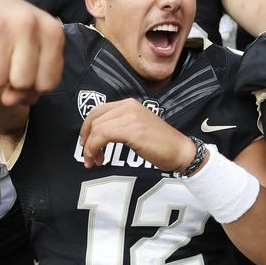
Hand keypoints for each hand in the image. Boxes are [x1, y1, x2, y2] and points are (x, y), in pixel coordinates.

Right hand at [0, 0, 63, 104]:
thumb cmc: (17, 38)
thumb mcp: (36, 59)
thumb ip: (32, 89)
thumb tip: (8, 100)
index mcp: (52, 31)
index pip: (46, 85)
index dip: (34, 86)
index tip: (28, 68)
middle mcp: (28, 22)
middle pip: (21, 83)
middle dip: (12, 80)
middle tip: (8, 59)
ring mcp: (0, 21)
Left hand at [79, 98, 196, 170]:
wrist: (180, 151)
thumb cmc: (160, 144)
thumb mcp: (137, 128)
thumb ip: (120, 125)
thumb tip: (98, 134)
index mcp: (129, 104)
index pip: (98, 110)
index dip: (86, 128)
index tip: (85, 143)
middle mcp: (129, 106)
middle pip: (94, 119)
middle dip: (86, 139)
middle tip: (88, 156)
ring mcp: (131, 117)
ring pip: (97, 128)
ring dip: (90, 148)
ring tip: (94, 161)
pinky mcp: (133, 130)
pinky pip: (103, 136)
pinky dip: (95, 149)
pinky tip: (99, 159)